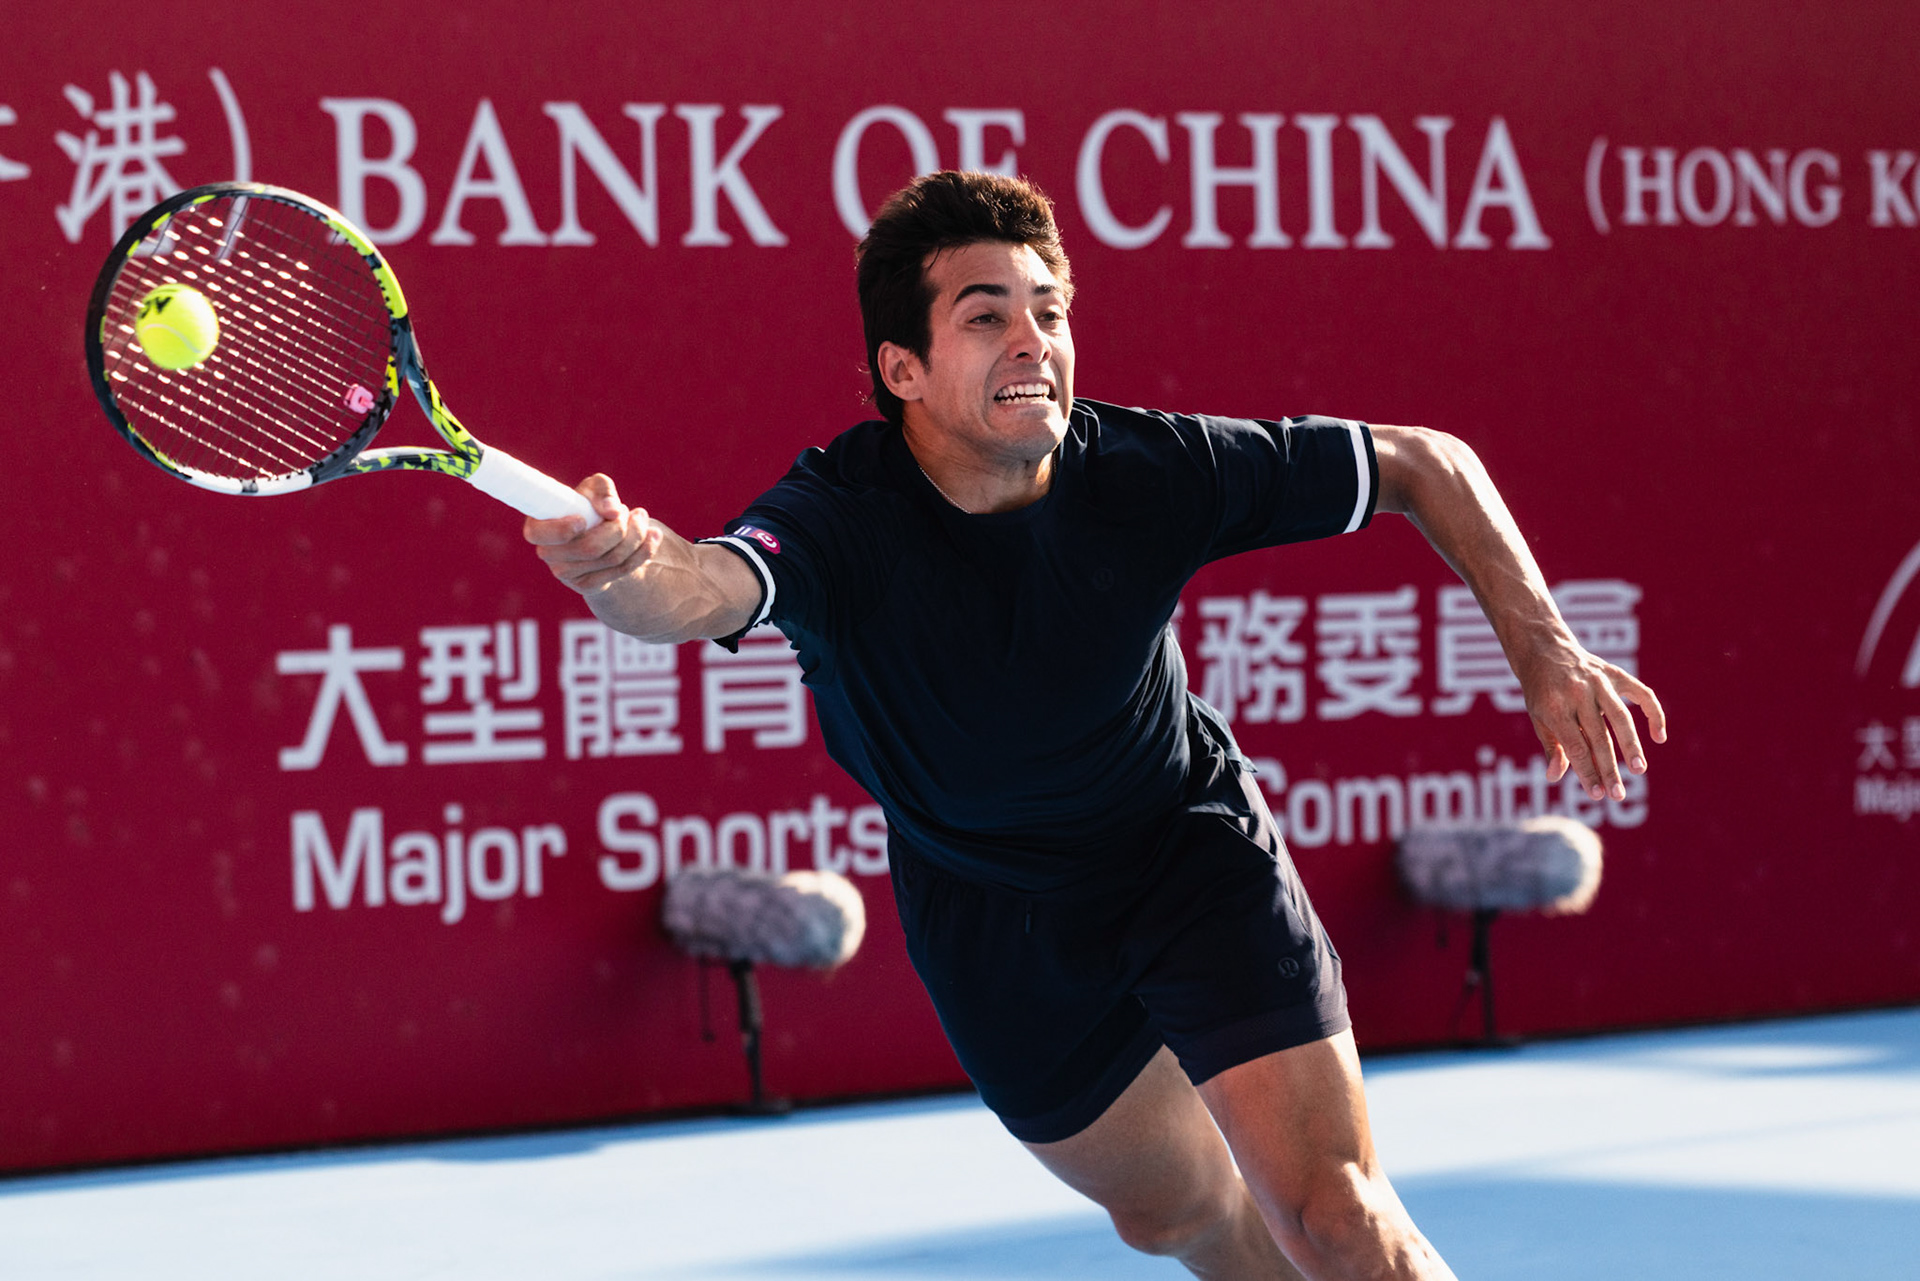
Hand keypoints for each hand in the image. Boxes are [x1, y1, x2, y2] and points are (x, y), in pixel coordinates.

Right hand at [522, 474, 661, 595]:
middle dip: (619, 528)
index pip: (538, 534)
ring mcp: (567, 574)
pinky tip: (653, 535)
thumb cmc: (591, 505)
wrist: (603, 534)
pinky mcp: (589, 586)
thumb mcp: (594, 489)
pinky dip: (644, 551)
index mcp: (539, 528)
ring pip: (612, 559)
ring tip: (640, 518)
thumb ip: (601, 490)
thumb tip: (611, 511)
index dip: (561, 530)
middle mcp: (548, 554)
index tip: (583, 520)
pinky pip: (623, 570)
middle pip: (590, 548)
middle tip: (627, 511)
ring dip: (635, 535)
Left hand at [1519, 644, 1667, 801]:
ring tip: (1639, 770)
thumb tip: (1555, 777)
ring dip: (1632, 746)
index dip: (1587, 773)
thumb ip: (1552, 746)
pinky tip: (1659, 736)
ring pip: (1620, 718)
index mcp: (1555, 707)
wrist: (1543, 648)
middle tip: (1618, 795)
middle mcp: (1578, 694)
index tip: (1597, 795)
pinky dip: (1654, 713)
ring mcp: (1598, 682)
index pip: (1576, 748)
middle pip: (1598, 738)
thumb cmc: (1540, 689)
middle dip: (1609, 769)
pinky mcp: (1615, 673)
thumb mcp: (1537, 717)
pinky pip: (1642, 694)